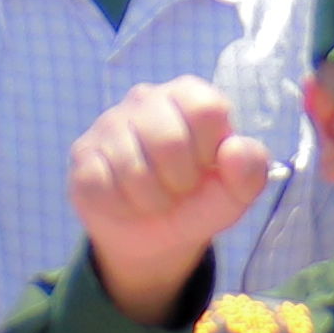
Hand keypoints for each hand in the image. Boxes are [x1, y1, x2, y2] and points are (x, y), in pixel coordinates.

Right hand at [68, 74, 276, 321]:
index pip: (206, 109)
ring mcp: (109, 123)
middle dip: (180, 182)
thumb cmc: (198, 201)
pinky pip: (101, 185)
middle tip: (179, 189)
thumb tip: (234, 149)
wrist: (154, 238)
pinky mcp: (83, 153)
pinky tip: (127, 202)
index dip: (210, 151)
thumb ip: (250, 170)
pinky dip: (122, 207)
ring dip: (152, 201)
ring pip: (132, 168)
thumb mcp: (234, 193)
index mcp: (189, 95)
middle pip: (169, 140)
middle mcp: (147, 98)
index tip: (207, 167)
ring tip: (155, 199)